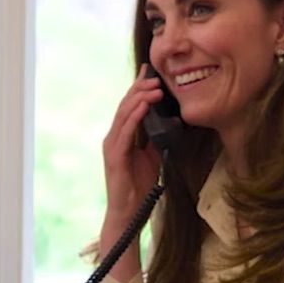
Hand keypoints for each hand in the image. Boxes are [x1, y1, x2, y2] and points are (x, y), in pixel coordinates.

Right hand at [102, 64, 164, 222]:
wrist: (129, 211)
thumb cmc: (139, 185)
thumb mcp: (153, 156)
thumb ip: (157, 139)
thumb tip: (172, 121)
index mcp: (121, 136)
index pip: (129, 106)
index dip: (138, 88)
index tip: (150, 71)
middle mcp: (113, 137)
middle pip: (125, 105)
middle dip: (140, 88)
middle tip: (155, 76)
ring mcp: (112, 145)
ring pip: (124, 114)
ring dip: (140, 98)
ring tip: (154, 87)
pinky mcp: (114, 156)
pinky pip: (125, 131)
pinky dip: (135, 116)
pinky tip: (144, 106)